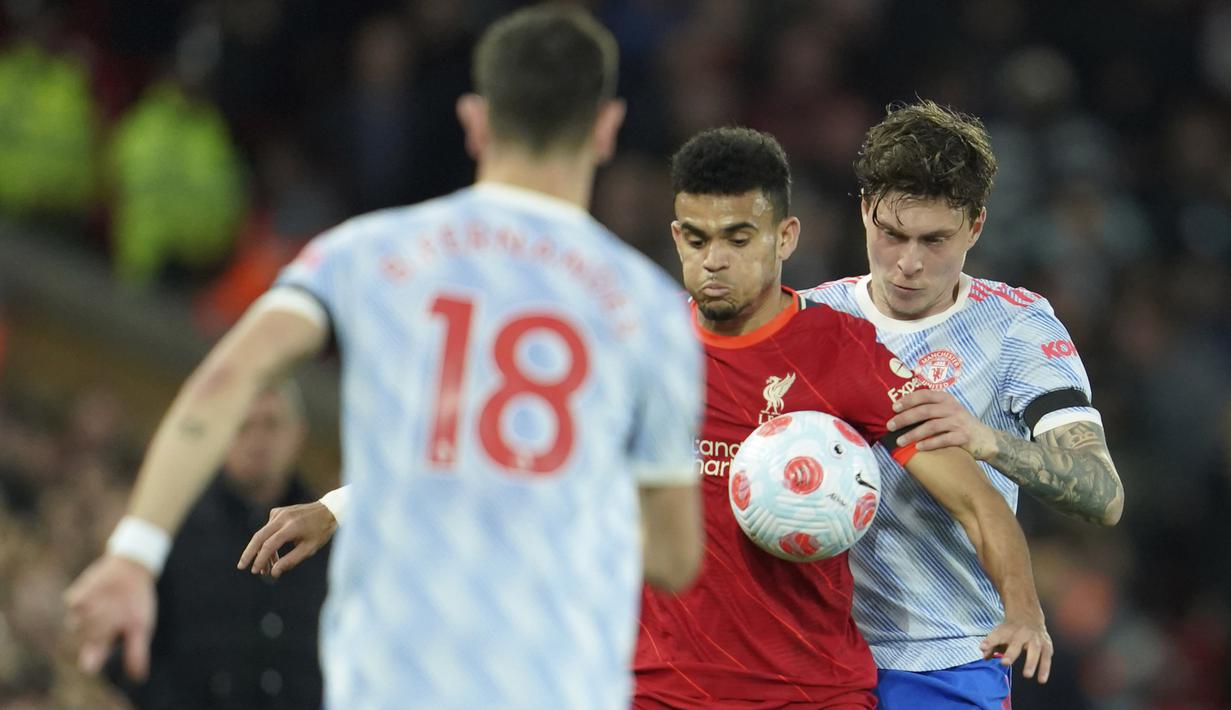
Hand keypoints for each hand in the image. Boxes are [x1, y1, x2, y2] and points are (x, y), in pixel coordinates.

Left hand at [64, 554, 156, 679]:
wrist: (130, 571)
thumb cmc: (136, 601)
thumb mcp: (141, 625)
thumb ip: (137, 649)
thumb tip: (139, 676)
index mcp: (104, 640)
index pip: (93, 658)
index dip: (91, 662)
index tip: (90, 668)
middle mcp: (89, 629)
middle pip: (89, 637)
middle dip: (100, 631)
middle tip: (114, 619)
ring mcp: (82, 613)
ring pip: (77, 623)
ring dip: (90, 618)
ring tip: (106, 606)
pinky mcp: (77, 596)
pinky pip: (74, 602)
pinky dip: (83, 602)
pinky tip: (96, 596)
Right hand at [238, 501, 335, 577]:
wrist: (328, 510)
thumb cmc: (321, 531)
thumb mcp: (309, 549)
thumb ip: (291, 560)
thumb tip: (274, 572)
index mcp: (291, 527)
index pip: (269, 545)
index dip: (261, 559)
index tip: (255, 571)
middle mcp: (282, 517)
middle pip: (259, 537)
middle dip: (249, 553)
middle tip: (241, 566)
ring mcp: (279, 513)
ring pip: (263, 534)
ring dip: (262, 551)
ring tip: (265, 568)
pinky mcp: (278, 511)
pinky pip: (268, 528)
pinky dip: (267, 541)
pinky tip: (273, 553)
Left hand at [887, 389, 997, 458]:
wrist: (985, 439)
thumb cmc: (958, 424)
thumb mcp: (946, 411)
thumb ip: (929, 408)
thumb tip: (899, 412)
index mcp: (945, 399)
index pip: (924, 395)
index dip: (908, 400)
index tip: (893, 407)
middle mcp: (952, 408)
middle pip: (925, 411)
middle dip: (905, 418)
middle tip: (890, 426)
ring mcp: (958, 422)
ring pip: (932, 426)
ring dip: (913, 434)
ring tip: (900, 441)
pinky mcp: (964, 437)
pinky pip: (944, 440)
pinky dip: (930, 444)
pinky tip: (918, 448)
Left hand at [980, 615, 1052, 683]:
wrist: (1028, 615)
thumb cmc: (1011, 630)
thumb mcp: (999, 633)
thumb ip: (991, 645)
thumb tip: (985, 657)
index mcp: (1007, 630)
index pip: (997, 635)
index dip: (990, 641)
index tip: (983, 647)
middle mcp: (1022, 633)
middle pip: (1016, 643)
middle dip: (1010, 653)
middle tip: (1004, 662)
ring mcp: (1035, 638)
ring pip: (1034, 650)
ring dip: (1031, 663)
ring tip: (1027, 675)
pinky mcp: (1046, 645)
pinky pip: (1046, 657)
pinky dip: (1045, 669)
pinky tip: (1041, 680)